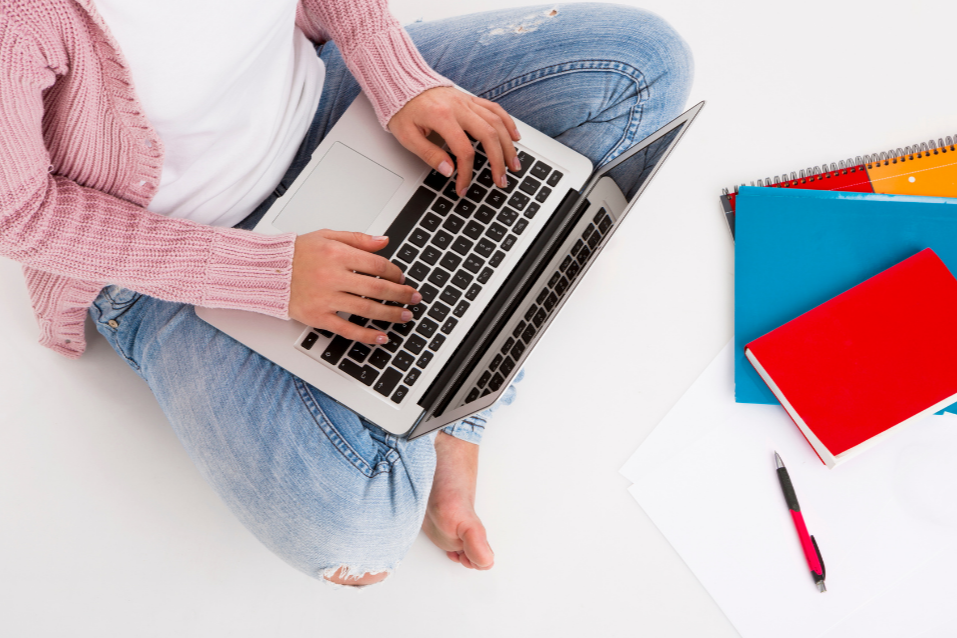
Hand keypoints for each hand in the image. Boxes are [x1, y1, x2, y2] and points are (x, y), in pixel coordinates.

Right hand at [289, 230, 420, 343]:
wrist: (266, 271)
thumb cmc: (296, 253)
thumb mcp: (327, 236)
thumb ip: (357, 238)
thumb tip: (384, 241)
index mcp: (337, 254)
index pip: (377, 265)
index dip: (395, 272)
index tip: (402, 278)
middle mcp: (333, 277)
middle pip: (377, 288)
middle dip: (401, 294)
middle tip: (414, 298)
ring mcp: (326, 299)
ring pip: (366, 309)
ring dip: (390, 314)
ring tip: (405, 316)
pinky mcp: (317, 316)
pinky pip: (346, 329)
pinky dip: (366, 335)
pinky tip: (381, 337)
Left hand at [388, 86, 522, 197]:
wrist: (402, 83)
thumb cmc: (403, 109)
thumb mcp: (407, 136)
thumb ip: (429, 154)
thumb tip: (448, 171)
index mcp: (442, 117)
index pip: (463, 150)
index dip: (466, 172)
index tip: (463, 187)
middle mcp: (459, 107)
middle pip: (488, 135)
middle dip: (498, 161)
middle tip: (501, 180)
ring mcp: (467, 102)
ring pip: (497, 122)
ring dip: (508, 145)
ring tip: (513, 165)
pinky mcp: (470, 99)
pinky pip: (495, 109)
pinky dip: (508, 123)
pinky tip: (515, 137)